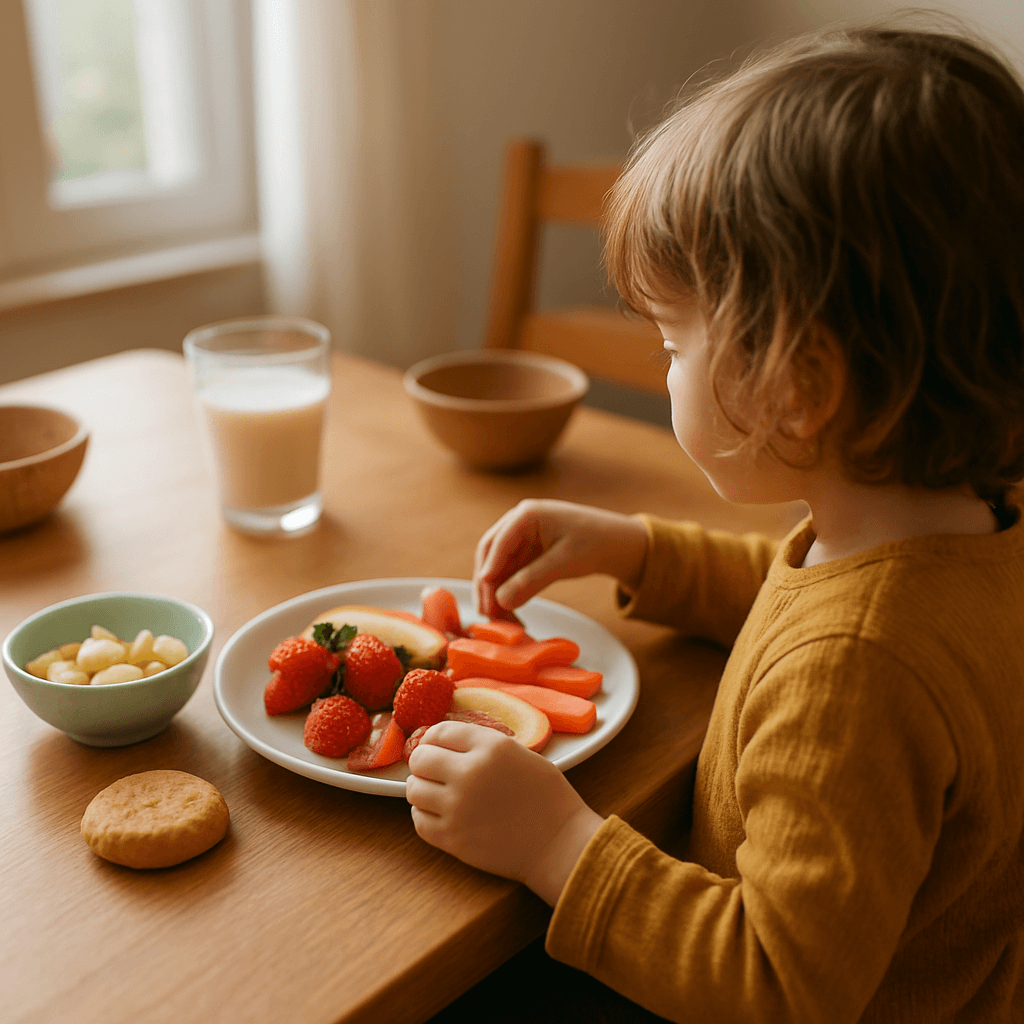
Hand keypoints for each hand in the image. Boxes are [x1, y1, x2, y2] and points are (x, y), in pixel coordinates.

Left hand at [406, 722, 603, 904]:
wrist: (559, 843)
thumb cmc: (546, 797)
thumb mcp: (520, 753)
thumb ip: (482, 745)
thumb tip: (443, 741)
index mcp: (491, 747)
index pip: (439, 731)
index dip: (434, 738)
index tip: (437, 747)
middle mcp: (470, 773)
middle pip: (420, 758)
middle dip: (424, 762)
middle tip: (435, 770)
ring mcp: (458, 808)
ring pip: (414, 789)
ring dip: (422, 789)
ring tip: (438, 793)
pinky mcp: (453, 839)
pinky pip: (419, 821)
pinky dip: (425, 815)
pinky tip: (441, 813)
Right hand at [473, 499, 648, 617]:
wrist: (617, 542)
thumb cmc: (595, 543)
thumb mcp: (564, 562)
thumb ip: (531, 580)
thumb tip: (501, 601)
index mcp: (527, 514)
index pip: (497, 544)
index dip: (488, 572)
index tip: (485, 599)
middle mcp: (518, 522)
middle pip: (491, 554)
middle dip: (487, 585)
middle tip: (487, 614)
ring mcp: (522, 537)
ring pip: (498, 566)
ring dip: (495, 591)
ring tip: (497, 618)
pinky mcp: (527, 552)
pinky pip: (510, 572)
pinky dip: (508, 590)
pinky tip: (509, 610)